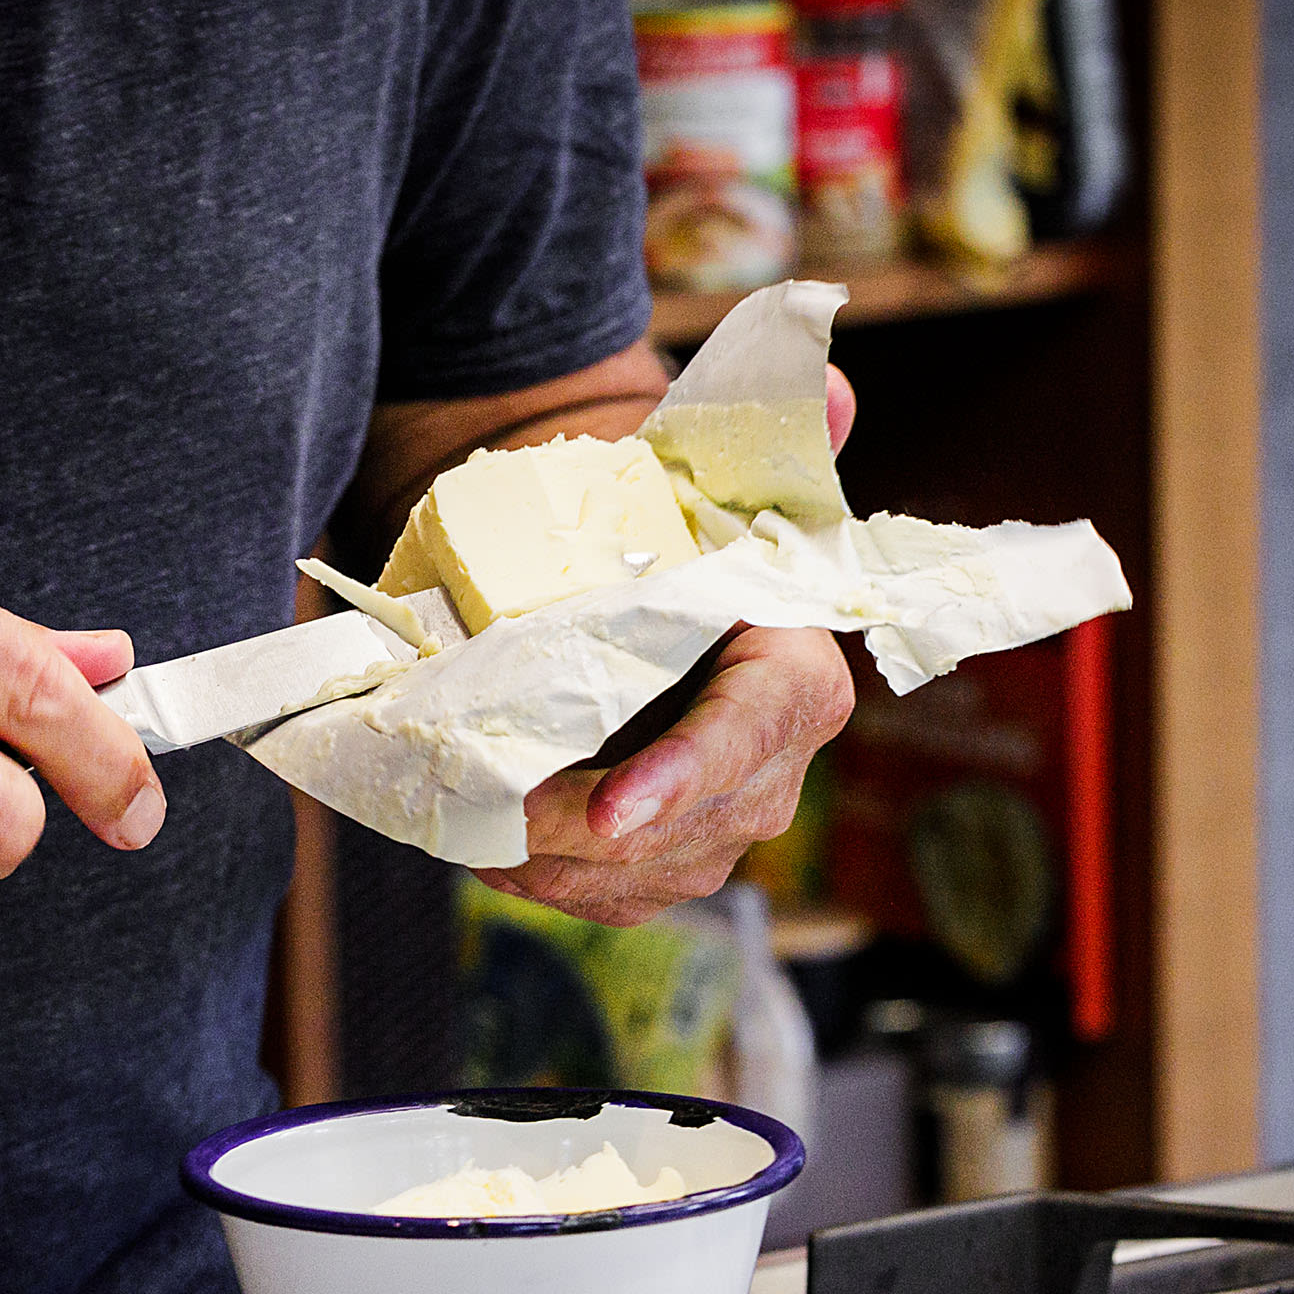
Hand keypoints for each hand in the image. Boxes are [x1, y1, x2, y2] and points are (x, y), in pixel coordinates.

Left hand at [470, 362, 859, 926]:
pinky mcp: (664, 870)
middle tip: (476, 794)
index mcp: (798, 681)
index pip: (749, 739)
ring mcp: (720, 831)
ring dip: (539, 855)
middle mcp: (772, 771)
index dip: (681, 779)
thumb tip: (830, 393)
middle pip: (675, 831)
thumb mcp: (697, 470)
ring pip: (626, 877)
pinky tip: (482, 832)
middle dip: (571, 827)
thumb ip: (770, 433)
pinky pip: (595, 900)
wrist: (608, 578)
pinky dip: (532, 877)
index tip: (609, 813)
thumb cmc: (652, 522)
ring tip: (464, 804)